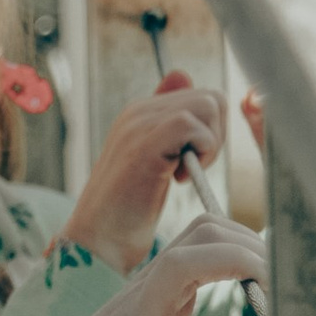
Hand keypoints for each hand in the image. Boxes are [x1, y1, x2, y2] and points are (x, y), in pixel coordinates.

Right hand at [16, 214, 262, 315]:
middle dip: (254, 247)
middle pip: (201, 231)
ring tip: (270, 309)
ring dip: (240, 270)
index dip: (250, 241)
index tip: (281, 275)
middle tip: (283, 287)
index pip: (204, 232)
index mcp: (149, 291)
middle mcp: (141, 297)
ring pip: (184, 265)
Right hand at [65, 71, 228, 271]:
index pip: (201, 96)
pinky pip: (192, 125)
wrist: (98, 241)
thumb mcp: (155, 160)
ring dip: (210, 144)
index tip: (194, 161)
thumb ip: (170, 123)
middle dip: (216, 136)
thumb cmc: (127, 211)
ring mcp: (139, 123)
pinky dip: (200, 152)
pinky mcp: (144, 143)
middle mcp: (139, 110)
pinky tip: (177, 178)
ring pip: (207, 105)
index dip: (211, 129)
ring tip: (184, 173)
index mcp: (142, 113)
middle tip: (193, 168)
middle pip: (211, 98)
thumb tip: (182, 75)